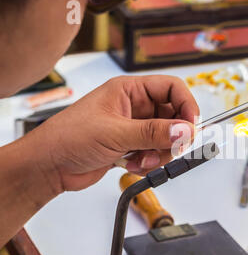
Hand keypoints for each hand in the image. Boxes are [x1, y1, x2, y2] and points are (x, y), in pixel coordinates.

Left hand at [23, 75, 198, 191]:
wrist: (49, 166)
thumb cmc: (68, 137)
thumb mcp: (114, 133)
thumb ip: (153, 132)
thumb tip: (184, 130)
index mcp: (129, 90)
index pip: (171, 89)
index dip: (186, 105)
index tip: (192, 126)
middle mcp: (135, 107)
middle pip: (173, 116)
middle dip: (172, 136)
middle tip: (169, 149)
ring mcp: (134, 128)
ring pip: (166, 138)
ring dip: (159, 153)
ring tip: (140, 159)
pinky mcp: (131, 146)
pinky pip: (155, 153)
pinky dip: (149, 162)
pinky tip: (131, 164)